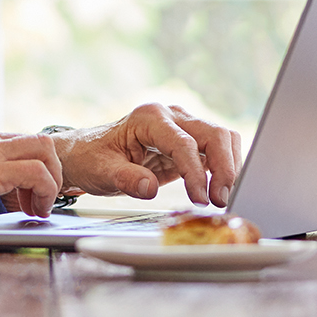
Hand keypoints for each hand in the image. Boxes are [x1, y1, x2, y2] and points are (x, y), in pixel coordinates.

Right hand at [0, 125, 66, 227]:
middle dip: (49, 169)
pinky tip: (35, 210)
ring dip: (51, 180)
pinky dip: (45, 191)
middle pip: (36, 139)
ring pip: (43, 149)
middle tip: (43, 198)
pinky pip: (36, 172)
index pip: (14, 141)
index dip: (29, 166)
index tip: (29, 191)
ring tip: (41, 207)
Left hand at [53, 104, 243, 207]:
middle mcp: (171, 116)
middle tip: (220, 200)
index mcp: (149, 117)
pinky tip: (219, 190)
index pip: (184, 143)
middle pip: (215, 134)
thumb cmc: (93, 158)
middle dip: (224, 167)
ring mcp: (183, 127)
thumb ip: (126, 178)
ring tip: (222, 198)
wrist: (87, 153)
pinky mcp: (189, 142)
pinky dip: (224, 169)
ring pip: (223, 139)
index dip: (196, 172)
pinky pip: (217, 151)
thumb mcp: (101, 172)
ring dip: (229, 168)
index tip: (201, 199)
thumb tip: (150, 188)